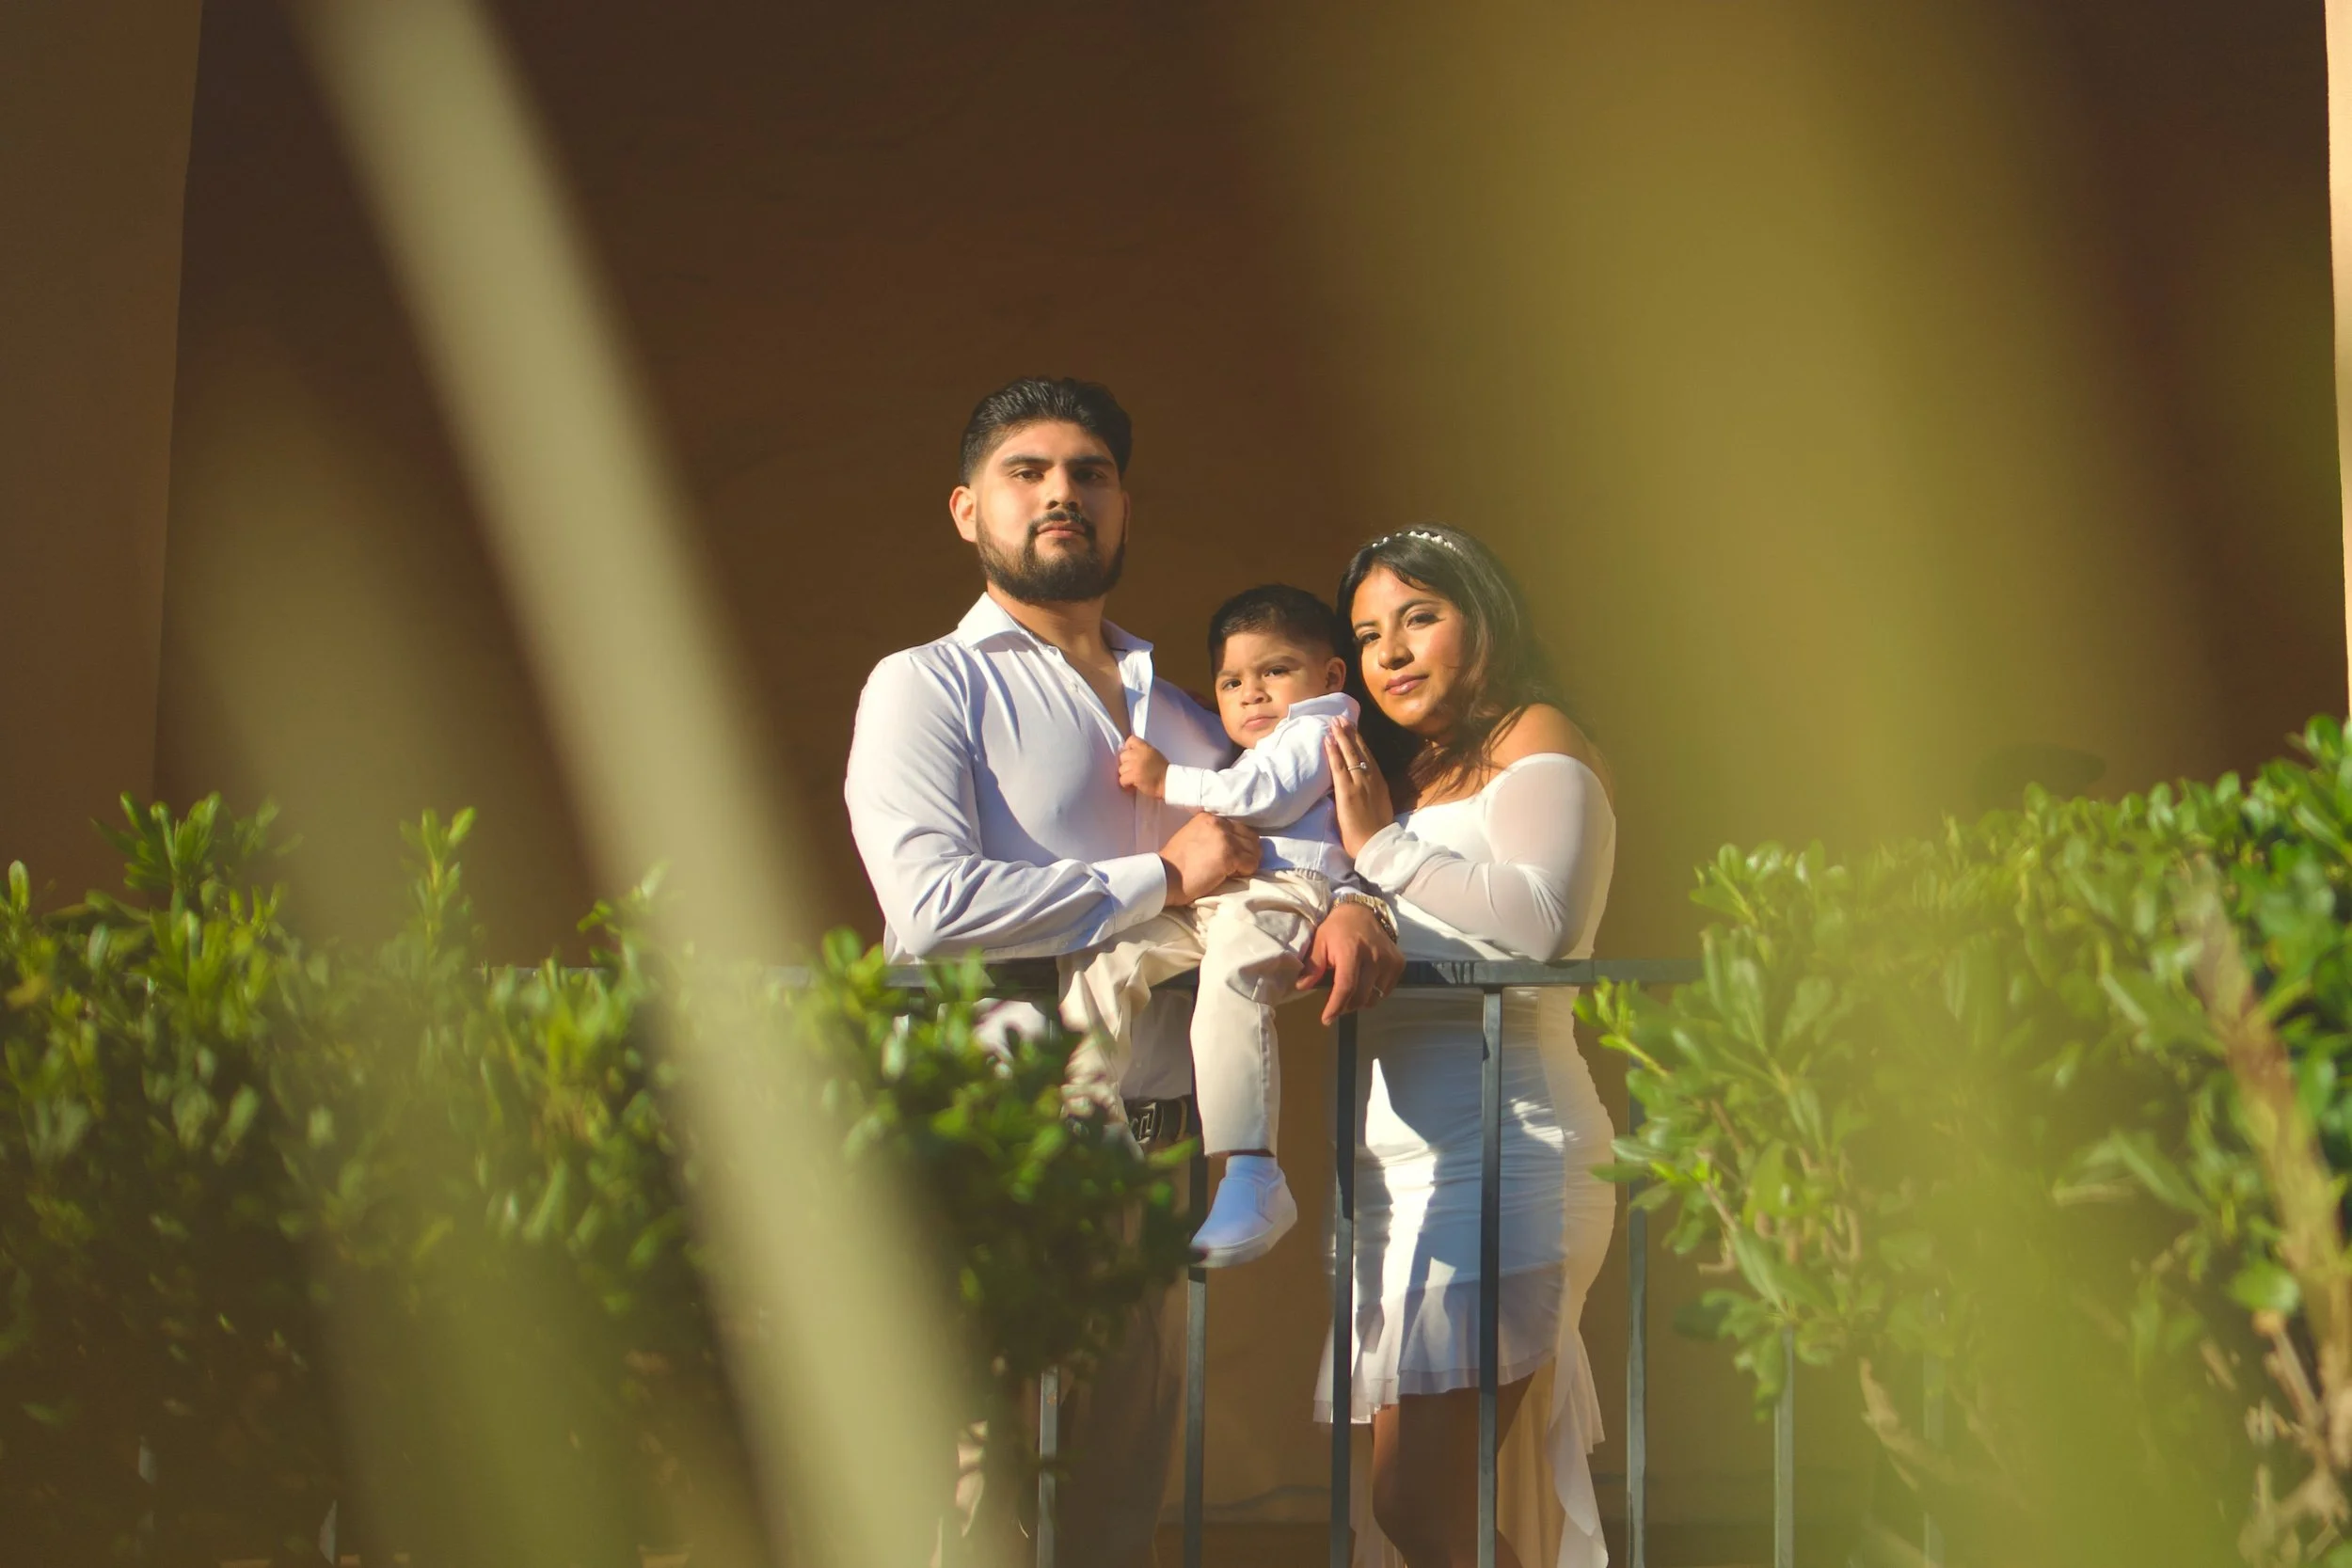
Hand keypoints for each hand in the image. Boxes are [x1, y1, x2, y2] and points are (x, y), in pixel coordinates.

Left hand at [1118, 735, 1169, 797]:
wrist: (1169, 782)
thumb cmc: (1163, 771)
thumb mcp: (1154, 754)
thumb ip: (1142, 752)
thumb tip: (1128, 752)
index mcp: (1146, 747)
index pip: (1131, 740)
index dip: (1127, 748)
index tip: (1130, 756)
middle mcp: (1140, 754)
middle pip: (1122, 756)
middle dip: (1126, 764)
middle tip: (1132, 770)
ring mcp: (1136, 765)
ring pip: (1121, 769)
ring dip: (1126, 775)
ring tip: (1134, 779)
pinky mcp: (1134, 776)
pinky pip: (1122, 779)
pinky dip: (1126, 784)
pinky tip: (1132, 786)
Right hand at [1158, 811, 1258, 904]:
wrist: (1165, 877)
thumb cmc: (1176, 864)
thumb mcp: (1193, 837)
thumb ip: (1212, 834)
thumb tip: (1235, 843)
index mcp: (1209, 817)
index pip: (1240, 827)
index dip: (1239, 843)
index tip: (1231, 856)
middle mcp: (1219, 823)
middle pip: (1251, 837)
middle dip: (1247, 852)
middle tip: (1234, 866)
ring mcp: (1225, 838)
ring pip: (1254, 850)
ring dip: (1247, 862)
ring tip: (1230, 871)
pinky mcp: (1230, 855)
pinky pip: (1251, 864)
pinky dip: (1244, 872)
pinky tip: (1228, 876)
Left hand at [1298, 899, 1404, 1023]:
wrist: (1361, 911)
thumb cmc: (1336, 929)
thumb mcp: (1319, 942)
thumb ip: (1313, 965)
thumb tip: (1302, 987)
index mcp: (1351, 951)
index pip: (1346, 986)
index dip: (1336, 1006)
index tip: (1326, 1020)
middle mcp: (1374, 957)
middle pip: (1361, 996)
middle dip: (1346, 1006)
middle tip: (1336, 1003)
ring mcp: (1389, 961)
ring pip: (1375, 997)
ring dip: (1361, 1000)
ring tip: (1351, 991)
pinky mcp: (1399, 963)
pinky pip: (1386, 990)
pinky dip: (1374, 993)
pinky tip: (1365, 983)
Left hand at [1324, 720, 1394, 856]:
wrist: (1376, 844)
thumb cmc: (1375, 832)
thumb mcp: (1378, 807)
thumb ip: (1371, 794)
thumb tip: (1364, 787)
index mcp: (1379, 783)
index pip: (1368, 757)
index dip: (1360, 743)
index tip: (1354, 730)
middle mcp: (1371, 779)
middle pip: (1360, 751)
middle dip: (1350, 733)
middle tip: (1341, 718)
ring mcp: (1360, 784)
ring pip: (1350, 754)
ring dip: (1341, 736)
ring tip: (1334, 723)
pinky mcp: (1348, 791)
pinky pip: (1339, 767)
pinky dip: (1333, 752)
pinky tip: (1328, 740)